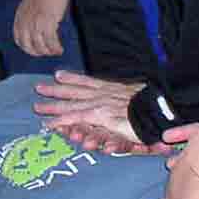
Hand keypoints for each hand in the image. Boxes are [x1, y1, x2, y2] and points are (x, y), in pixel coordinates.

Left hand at [12, 0, 68, 56]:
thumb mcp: (30, 2)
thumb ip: (31, 14)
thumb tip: (37, 22)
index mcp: (19, 17)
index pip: (19, 39)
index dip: (27, 47)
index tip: (35, 50)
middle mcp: (25, 22)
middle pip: (28, 46)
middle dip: (38, 52)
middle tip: (47, 53)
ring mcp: (35, 24)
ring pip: (40, 46)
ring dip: (48, 52)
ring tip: (55, 52)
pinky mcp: (47, 23)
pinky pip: (51, 42)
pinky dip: (56, 48)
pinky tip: (60, 49)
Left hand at [32, 72, 168, 154]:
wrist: (160, 108)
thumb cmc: (155, 105)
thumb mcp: (140, 96)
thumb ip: (129, 98)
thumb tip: (124, 103)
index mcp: (114, 88)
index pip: (89, 81)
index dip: (74, 78)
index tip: (59, 75)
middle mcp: (104, 93)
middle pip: (75, 90)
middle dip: (57, 89)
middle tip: (39, 88)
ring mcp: (101, 103)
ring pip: (71, 103)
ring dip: (54, 105)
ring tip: (37, 107)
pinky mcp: (100, 115)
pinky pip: (75, 118)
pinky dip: (61, 120)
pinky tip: (49, 124)